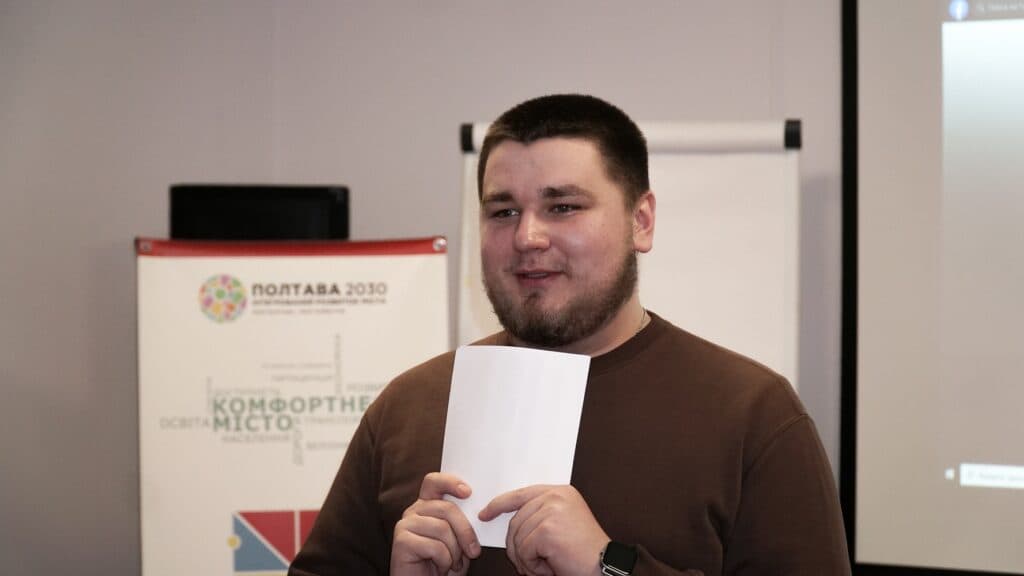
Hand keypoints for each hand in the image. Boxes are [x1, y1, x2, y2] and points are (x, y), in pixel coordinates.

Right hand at [391, 472, 481, 575]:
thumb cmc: (444, 564)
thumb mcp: (458, 539)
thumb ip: (463, 520)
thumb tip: (480, 508)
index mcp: (426, 506)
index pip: (434, 481)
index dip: (450, 482)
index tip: (468, 492)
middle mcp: (413, 512)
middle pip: (446, 508)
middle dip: (466, 531)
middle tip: (474, 551)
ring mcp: (405, 525)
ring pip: (442, 529)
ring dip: (455, 552)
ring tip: (453, 563)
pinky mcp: (401, 541)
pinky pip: (434, 546)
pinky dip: (444, 561)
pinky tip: (440, 568)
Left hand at [479, 485, 608, 575]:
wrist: (604, 566)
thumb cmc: (584, 553)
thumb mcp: (562, 523)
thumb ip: (540, 515)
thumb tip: (509, 521)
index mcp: (560, 492)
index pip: (520, 494)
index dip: (499, 504)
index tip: (485, 514)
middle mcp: (556, 497)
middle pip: (515, 521)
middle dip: (517, 547)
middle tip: (532, 564)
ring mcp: (552, 511)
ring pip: (517, 538)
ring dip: (527, 559)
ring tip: (547, 565)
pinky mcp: (548, 529)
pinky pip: (524, 550)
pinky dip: (533, 566)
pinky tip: (551, 567)